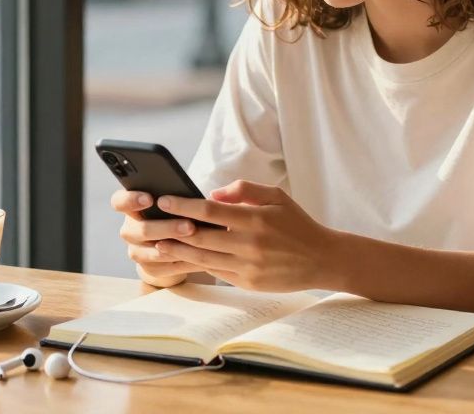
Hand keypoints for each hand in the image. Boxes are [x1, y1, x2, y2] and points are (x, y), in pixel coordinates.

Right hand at [111, 189, 203, 286]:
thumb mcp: (169, 203)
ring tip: (198, 242)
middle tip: (189, 225)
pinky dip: (184, 262)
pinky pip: (166, 267)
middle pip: (142, 230)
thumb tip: (197, 193)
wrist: (170, 243)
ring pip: (155, 252)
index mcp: (130, 209)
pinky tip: (200, 257)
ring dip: (178, 248)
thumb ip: (173, 196)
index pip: (119, 202)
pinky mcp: (149, 269)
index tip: (149, 198)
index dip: (131, 200)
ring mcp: (137, 251)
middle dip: (168, 228)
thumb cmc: (172, 213)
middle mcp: (129, 231)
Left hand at [153, 180, 337, 292]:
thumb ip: (244, 190)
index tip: (164, 199)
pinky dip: (197, 264)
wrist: (322, 260)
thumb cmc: (297, 224)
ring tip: (157, 242)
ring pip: (203, 258)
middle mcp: (249, 245)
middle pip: (201, 237)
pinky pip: (216, 272)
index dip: (184, 205)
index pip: (210, 211)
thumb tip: (213, 194)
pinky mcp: (247, 283)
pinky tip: (183, 257)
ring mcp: (247, 267)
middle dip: (173, 229)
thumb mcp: (276, 197)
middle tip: (151, 221)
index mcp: (255, 220)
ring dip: (178, 251)